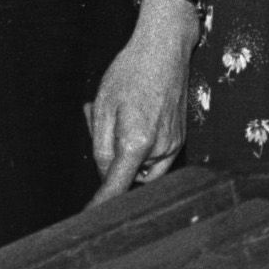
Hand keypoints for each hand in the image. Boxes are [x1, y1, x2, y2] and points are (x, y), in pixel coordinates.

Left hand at [84, 0, 198, 207]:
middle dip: (110, 157)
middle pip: (126, 174)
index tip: (90, 221)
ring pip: (139, 164)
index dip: (102, 205)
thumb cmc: (131, 72)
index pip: (117, 187)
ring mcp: (173, 144)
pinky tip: (133, 112)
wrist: (165, 47)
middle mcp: (160, 149)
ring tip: (117, 111)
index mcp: (137, 143)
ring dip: (124, 149)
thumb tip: (105, 173)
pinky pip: (153, 153)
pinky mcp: (179, 137)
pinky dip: (139, 142)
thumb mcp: (103, 107)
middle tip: (99, 119)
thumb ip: (101, 147)